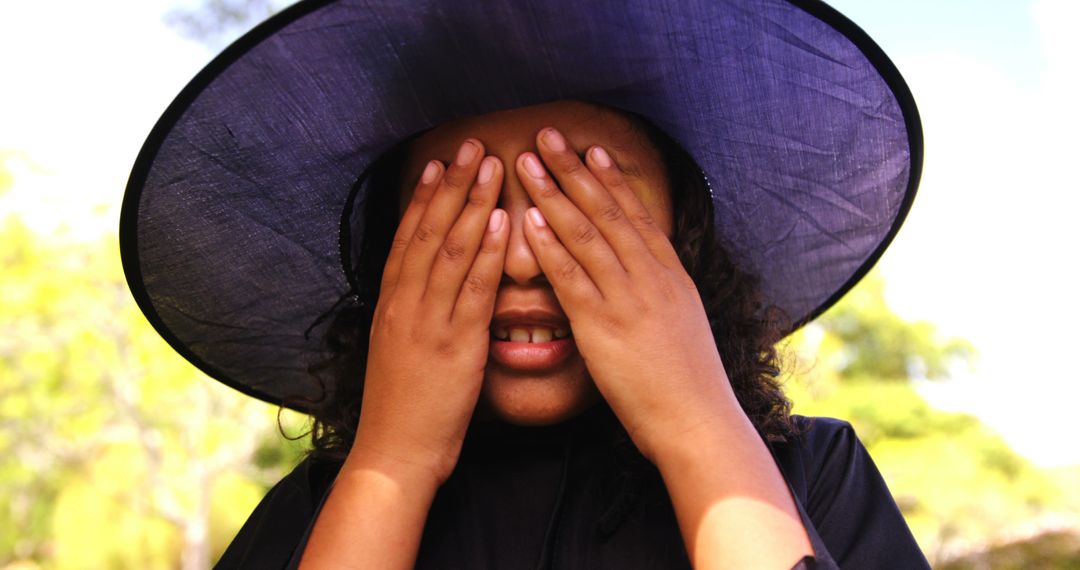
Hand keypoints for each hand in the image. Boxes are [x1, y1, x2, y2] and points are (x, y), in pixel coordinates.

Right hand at [350, 139, 508, 484]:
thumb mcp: (396, 350)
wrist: (394, 452)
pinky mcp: (454, 344)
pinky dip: (488, 252)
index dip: (424, 196)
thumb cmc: (401, 407)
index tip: (440, 163)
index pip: (408, 237)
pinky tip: (502, 221)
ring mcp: (427, 320)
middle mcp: (405, 303)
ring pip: (450, 249)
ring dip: (472, 203)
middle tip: (471, 144)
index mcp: (391, 304)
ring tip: (492, 164)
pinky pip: (473, 289)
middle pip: (428, 230)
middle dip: (452, 184)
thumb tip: (426, 289)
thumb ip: (412, 314)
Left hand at [515, 127, 739, 462]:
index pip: (636, 215)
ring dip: (554, 194)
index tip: (591, 150)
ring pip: (586, 234)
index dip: (611, 180)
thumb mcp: (682, 324)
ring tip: (528, 162)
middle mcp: (650, 277)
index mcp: (670, 275)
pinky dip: (549, 245)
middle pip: (607, 211)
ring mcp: (627, 298)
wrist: (698, 420)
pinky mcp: (603, 326)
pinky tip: (529, 220)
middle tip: (548, 136)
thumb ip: (660, 294)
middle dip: (575, 170)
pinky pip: (572, 278)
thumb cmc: (688, 382)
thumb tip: (647, 278)